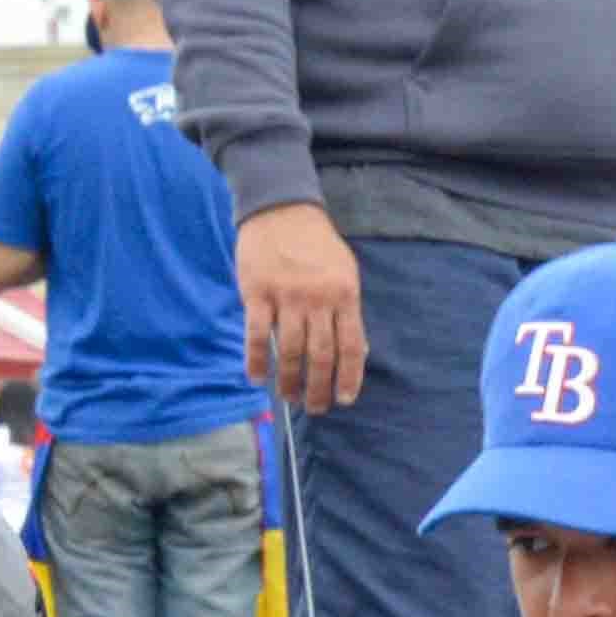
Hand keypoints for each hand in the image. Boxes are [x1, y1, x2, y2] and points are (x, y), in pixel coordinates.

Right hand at [242, 201, 366, 413]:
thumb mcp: (345, 273)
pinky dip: (257, 360)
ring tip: (289, 396)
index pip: (351, 347)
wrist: (281, 209)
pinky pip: (258, 335)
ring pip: (291, 351)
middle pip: (321, 356)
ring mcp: (286, 297)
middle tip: (314, 407)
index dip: (349, 378)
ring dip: (290, 381)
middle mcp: (318, 299)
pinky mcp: (257, 293)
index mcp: (344, 295)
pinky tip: (258, 377)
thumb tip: (358, 353)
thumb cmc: (316, 246)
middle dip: (318, 388)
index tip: (344, 399)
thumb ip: (349, 312)